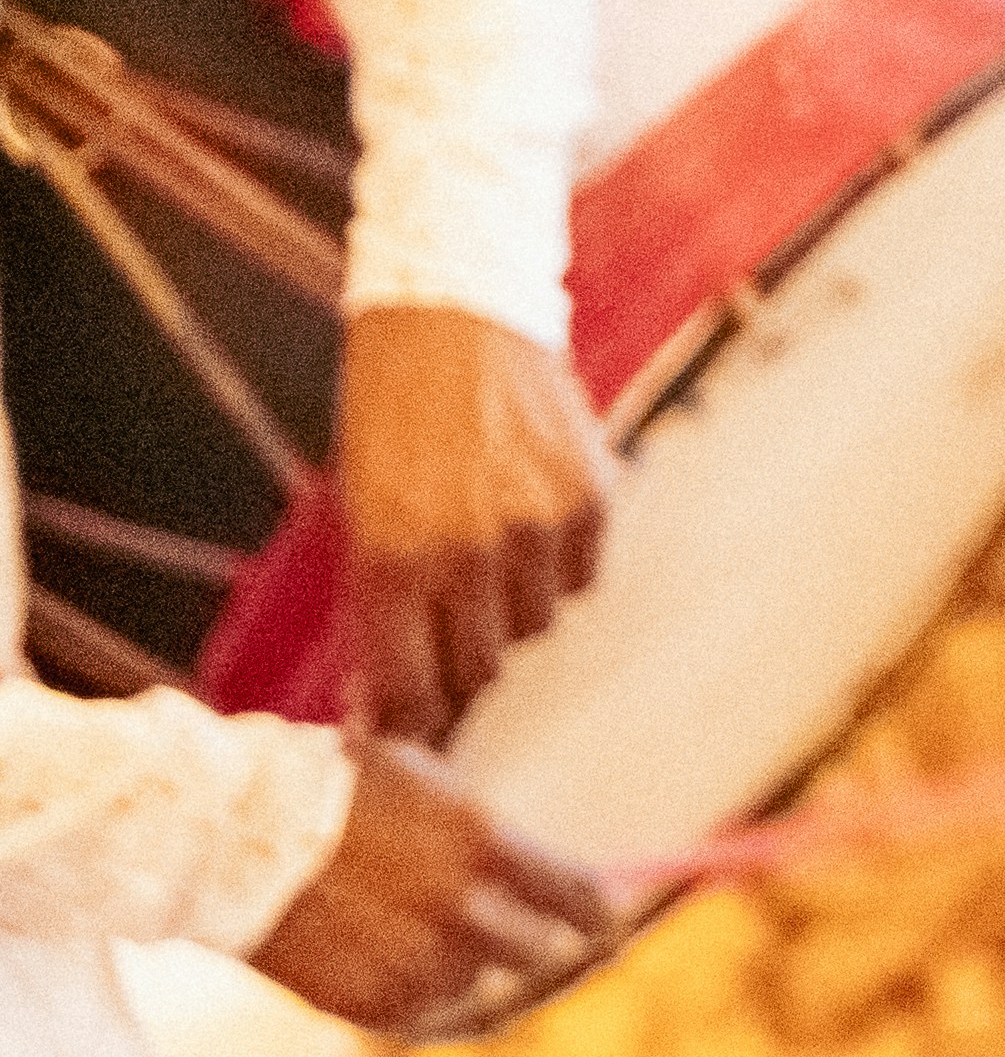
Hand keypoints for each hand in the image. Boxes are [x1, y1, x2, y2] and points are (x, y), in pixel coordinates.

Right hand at [244, 734, 616, 1031]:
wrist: (221, 836)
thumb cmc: (326, 791)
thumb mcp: (425, 783)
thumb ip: (489, 832)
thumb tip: (554, 869)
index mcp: (484, 846)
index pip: (578, 900)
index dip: (597, 918)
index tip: (604, 929)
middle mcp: (460, 912)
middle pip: (539, 953)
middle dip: (537, 947)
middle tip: (539, 947)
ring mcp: (413, 963)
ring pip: (477, 986)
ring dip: (468, 969)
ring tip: (434, 942)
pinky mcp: (368, 1004)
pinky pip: (425, 1017)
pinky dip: (424, 999)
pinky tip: (407, 974)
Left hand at [328, 304, 608, 740]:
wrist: (453, 317)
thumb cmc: (392, 414)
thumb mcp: (361, 508)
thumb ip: (384, 600)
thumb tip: (397, 691)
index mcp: (389, 562)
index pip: (412, 691)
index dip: (416, 726)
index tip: (418, 740)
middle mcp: (465, 556)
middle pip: (481, 668)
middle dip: (462, 667)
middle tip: (452, 643)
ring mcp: (535, 530)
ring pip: (538, 625)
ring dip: (513, 608)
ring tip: (491, 552)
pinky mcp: (591, 502)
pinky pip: (583, 577)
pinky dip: (559, 564)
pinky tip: (531, 519)